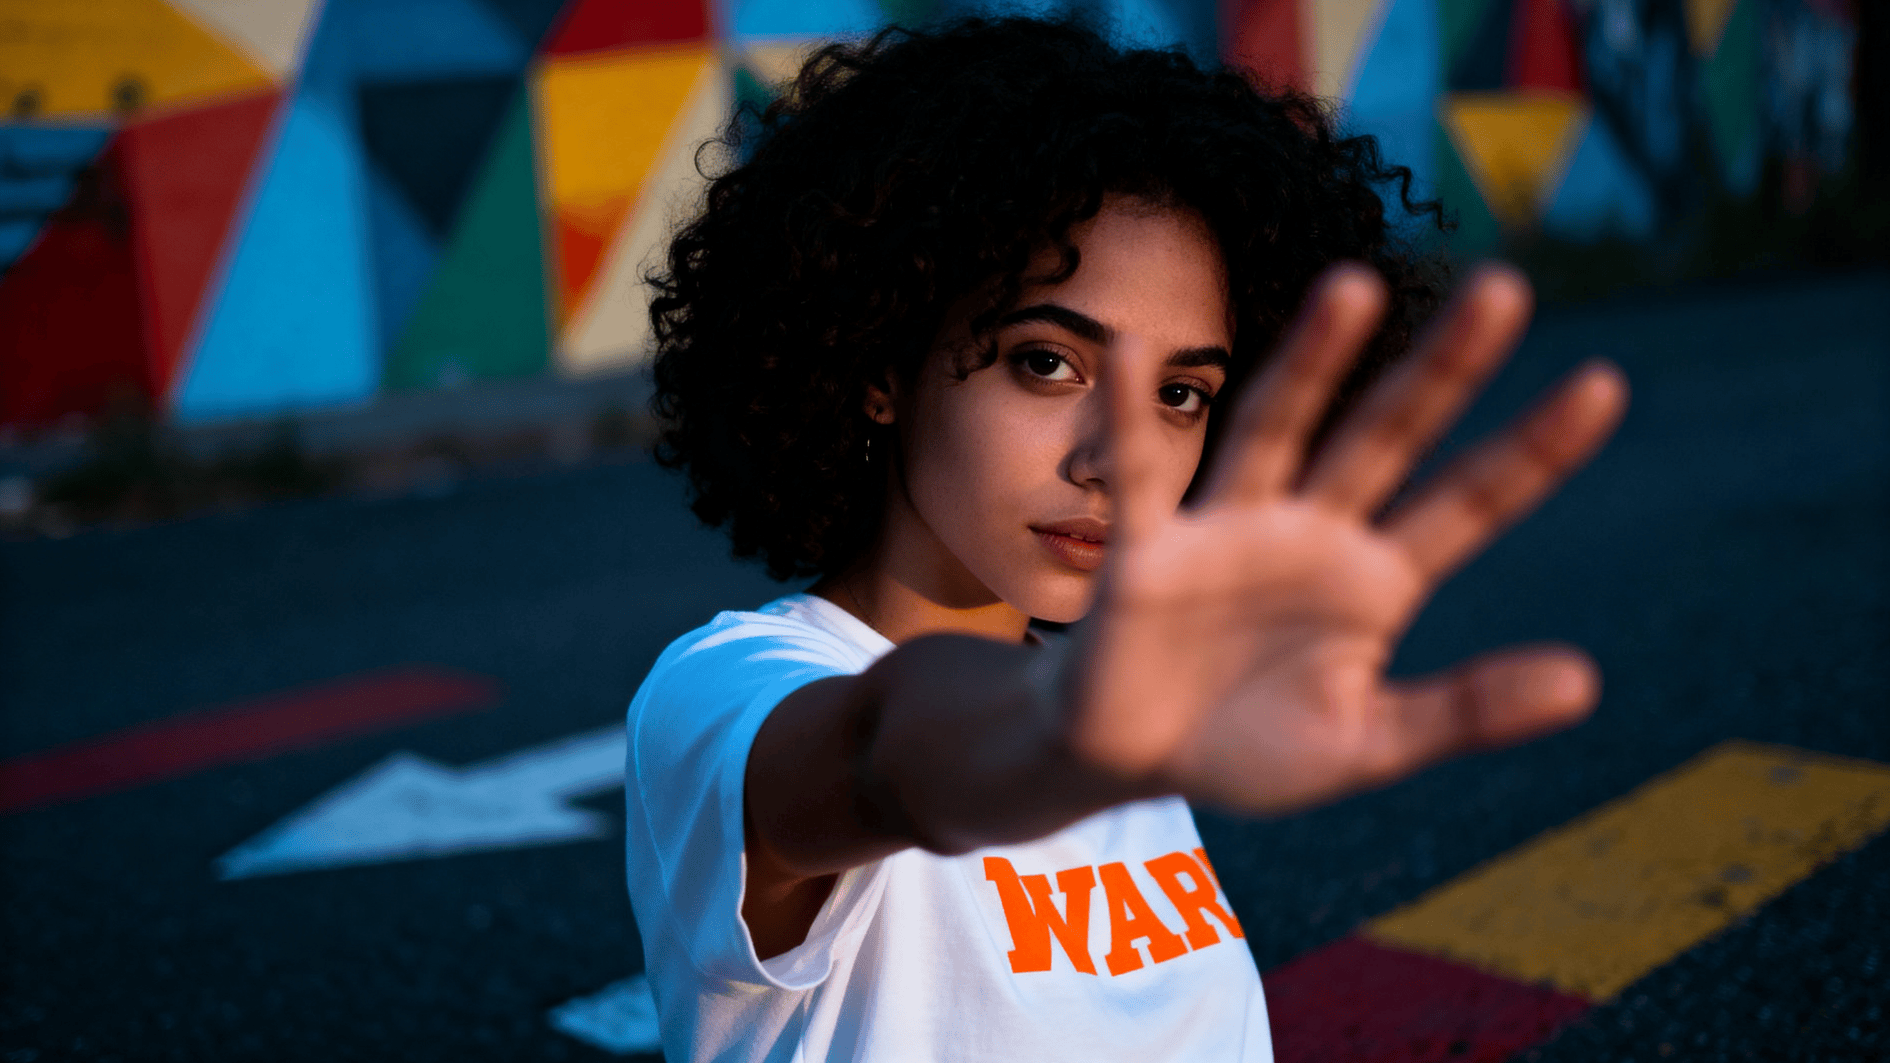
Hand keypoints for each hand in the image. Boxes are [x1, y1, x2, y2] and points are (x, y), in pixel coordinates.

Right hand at [1062, 264, 1627, 814]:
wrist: (1130, 758)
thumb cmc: (1249, 748)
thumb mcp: (1366, 745)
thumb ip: (1465, 711)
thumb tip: (1587, 681)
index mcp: (1375, 579)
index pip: (1470, 501)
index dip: (1534, 450)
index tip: (1605, 384)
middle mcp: (1311, 533)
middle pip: (1387, 436)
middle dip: (1443, 369)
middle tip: (1504, 288)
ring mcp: (1229, 531)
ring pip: (1277, 430)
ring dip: (1312, 363)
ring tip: (1355, 287)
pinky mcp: (1149, 551)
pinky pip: (1143, 479)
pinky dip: (1134, 420)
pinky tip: (1133, 353)